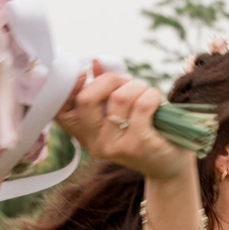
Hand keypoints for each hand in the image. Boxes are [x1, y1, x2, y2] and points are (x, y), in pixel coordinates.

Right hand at [57, 64, 187, 181]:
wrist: (168, 166)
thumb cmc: (142, 132)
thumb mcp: (118, 112)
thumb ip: (104, 89)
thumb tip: (95, 63)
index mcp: (84, 134)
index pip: (60, 110)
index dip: (69, 87)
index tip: (83, 74)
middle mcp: (94, 142)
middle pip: (86, 98)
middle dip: (110, 80)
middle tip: (126, 82)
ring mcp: (115, 145)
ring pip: (119, 97)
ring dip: (138, 87)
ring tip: (146, 95)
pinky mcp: (137, 144)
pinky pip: (142, 104)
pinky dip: (152, 95)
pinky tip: (157, 103)